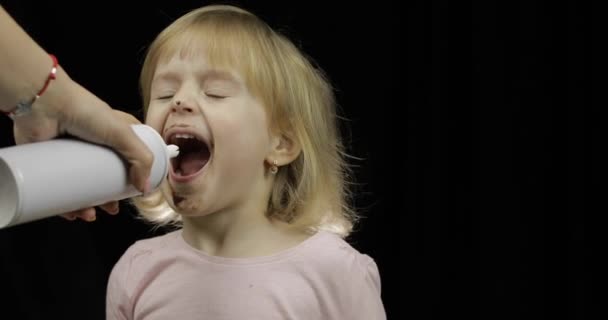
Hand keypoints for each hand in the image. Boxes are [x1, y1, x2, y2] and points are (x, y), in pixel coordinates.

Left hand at [12, 68, 152, 220]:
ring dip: (87, 205)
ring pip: (82, 186)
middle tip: (111, 208)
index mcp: (115, 134)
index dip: (134, 175)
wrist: (45, 105)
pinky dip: (65, 204)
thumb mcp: (124, 133)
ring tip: (88, 215)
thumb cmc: (86, 111)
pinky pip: (60, 189)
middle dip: (109, 197)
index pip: (130, 157)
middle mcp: (95, 144)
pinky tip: (71, 212)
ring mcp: (72, 154)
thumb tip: (144, 189)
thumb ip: (141, 160)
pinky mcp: (51, 162)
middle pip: (106, 176)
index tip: (134, 192)